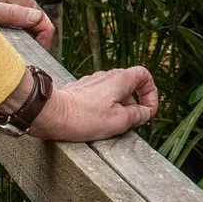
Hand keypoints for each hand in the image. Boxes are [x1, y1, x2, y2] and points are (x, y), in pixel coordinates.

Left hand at [0, 0, 54, 48]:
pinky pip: (19, 18)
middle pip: (38, 22)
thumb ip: (14, 14)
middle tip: (28, 53)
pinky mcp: (7, 2)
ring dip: (27, 34)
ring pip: (29, 21)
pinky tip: (9, 37)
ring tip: (18, 47)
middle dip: (37, 38)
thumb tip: (37, 19)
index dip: (44, 39)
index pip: (44, 22)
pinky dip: (18, 29)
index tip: (37, 52)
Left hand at [29, 65, 159, 140]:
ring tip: (109, 125)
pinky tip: (93, 122)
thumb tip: (144, 112)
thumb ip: (137, 115)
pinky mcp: (79, 90)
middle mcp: (106, 76)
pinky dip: (102, 108)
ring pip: (113, 93)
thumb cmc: (85, 118)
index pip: (144, 76)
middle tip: (128, 123)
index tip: (146, 111)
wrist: (51, 114)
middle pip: (129, 87)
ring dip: (117, 108)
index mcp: (120, 79)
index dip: (151, 93)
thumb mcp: (119, 121)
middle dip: (133, 105)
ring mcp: (91, 82)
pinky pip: (98, 97)